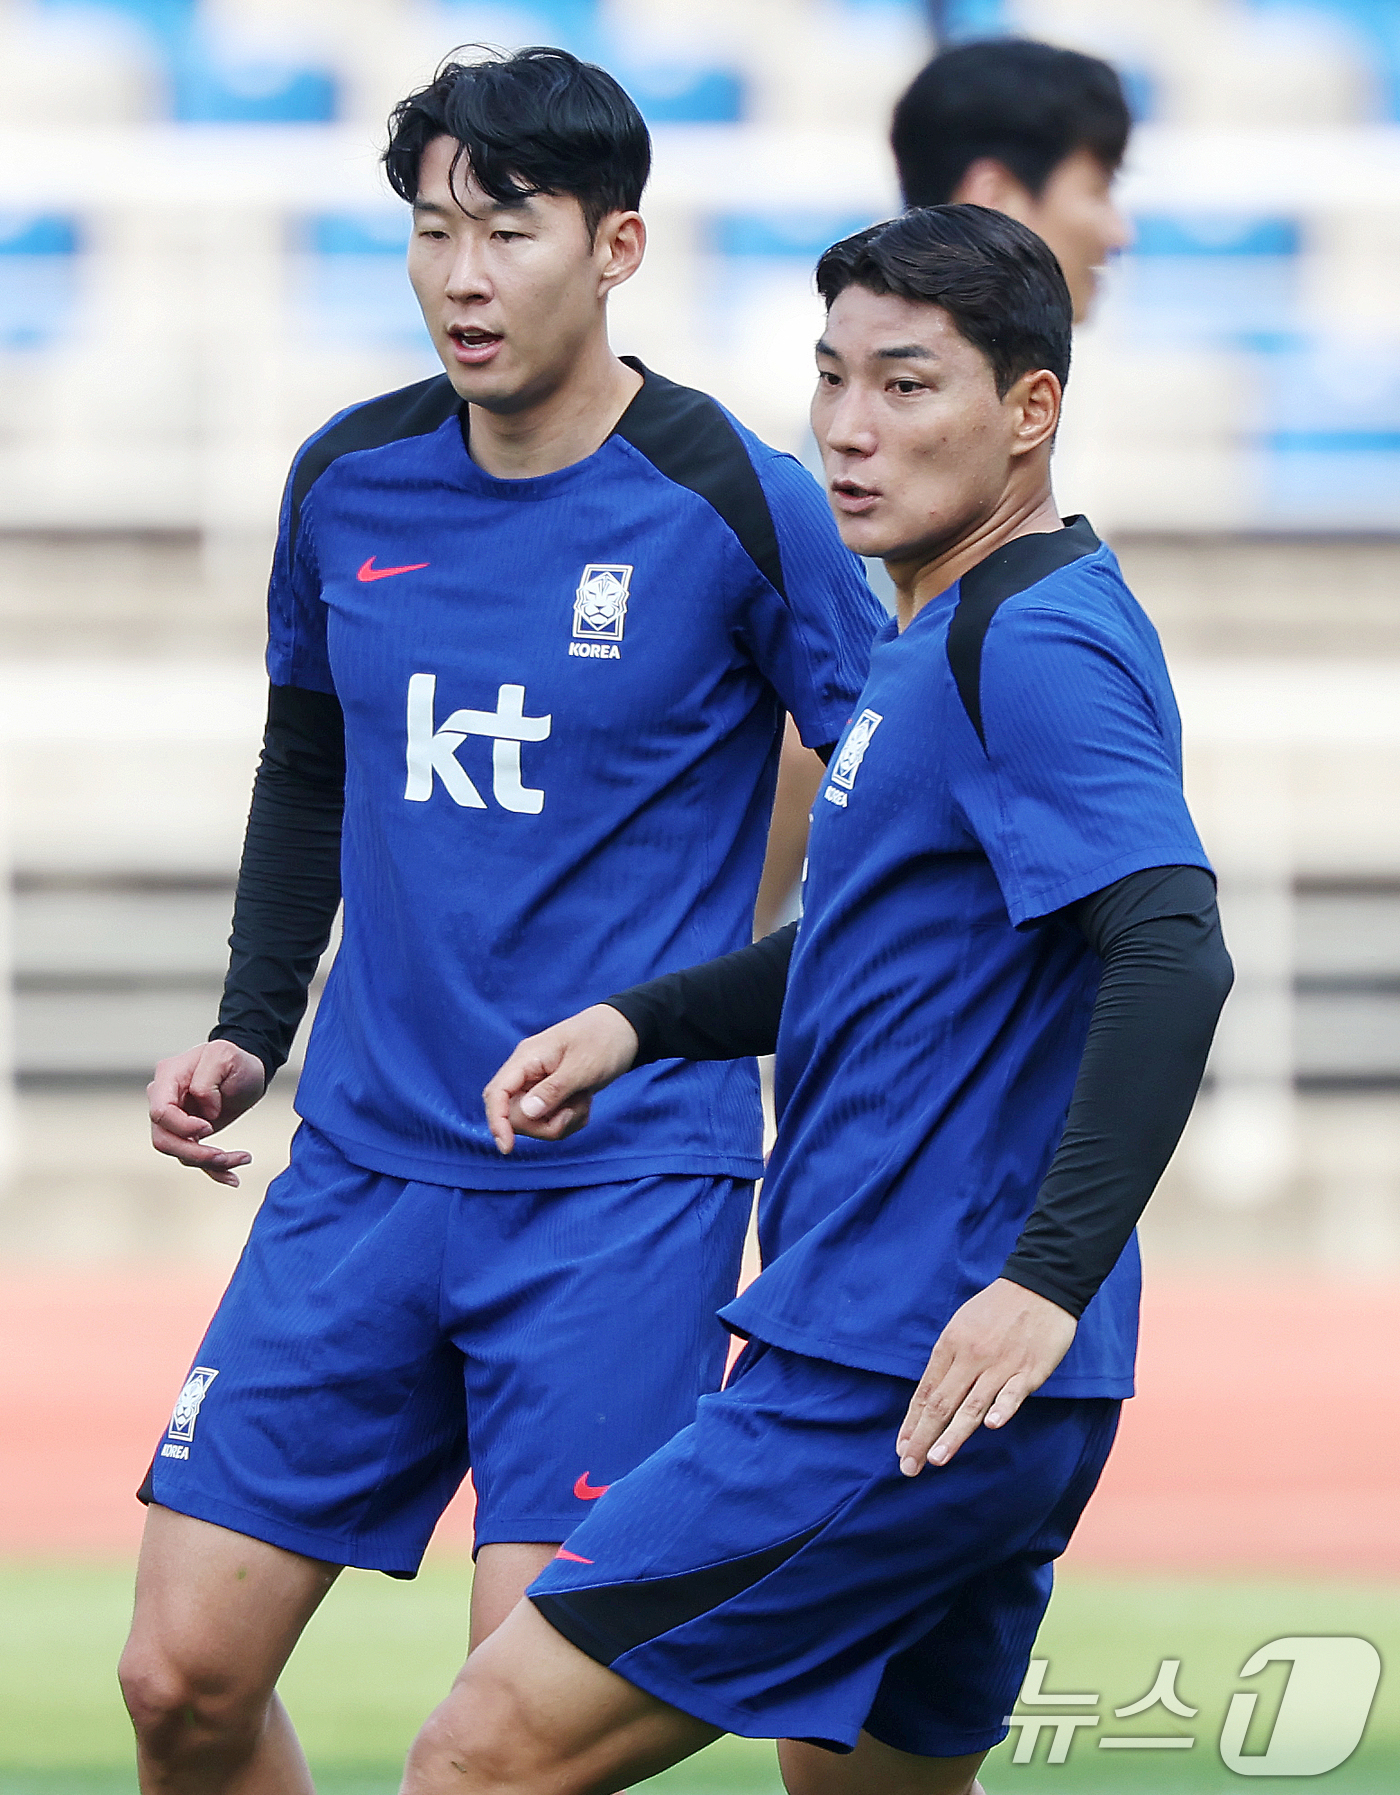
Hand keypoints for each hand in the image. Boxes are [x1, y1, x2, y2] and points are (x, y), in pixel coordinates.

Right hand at [148, 1041, 266, 1186]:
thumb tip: (204, 1111)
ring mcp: (176, 1119)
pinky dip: (214, 1170)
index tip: (209, 1125)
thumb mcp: (225, 1056)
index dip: (182, 1126)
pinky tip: (232, 1177)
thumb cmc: (235, 1059)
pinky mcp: (191, 1134)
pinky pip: (194, 1158)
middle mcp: (166, 1100)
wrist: (248, 1068)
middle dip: (194, 1153)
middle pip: (164, 1139)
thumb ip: (207, 1081)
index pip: (160, 1112)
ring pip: (179, 1153)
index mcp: (168, 1078)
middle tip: (223, 1155)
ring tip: (239, 1159)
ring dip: (209, 1163)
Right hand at [483, 1005, 638, 1153]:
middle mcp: (527, 1073)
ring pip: (535, 1122)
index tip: (508, 1148)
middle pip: (515, 1116)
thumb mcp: (583, 1066)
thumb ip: (554, 1090)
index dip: (497, 1122)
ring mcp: (539, 1085)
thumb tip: (525, 1113)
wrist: (624, 1030)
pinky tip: (585, 1101)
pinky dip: (570, 1119)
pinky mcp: (552, 1095)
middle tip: (575, 1108)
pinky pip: (551, 1121)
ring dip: (562, 1121)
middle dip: (545, 1123)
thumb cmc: (604, 1040)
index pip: (497, 1094)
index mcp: (527, 1059)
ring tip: (584, 1100)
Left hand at [896, 1279, 1076, 1474]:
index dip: (912, 1422)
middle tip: (908, 1466)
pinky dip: (1003, 1408)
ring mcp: (1000, 1365)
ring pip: (972, 1405)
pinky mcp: (1029, 1370)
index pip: (926, 1391)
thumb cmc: (997, 1308)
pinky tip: (992, 1426)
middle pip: (942, 1403)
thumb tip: (933, 1395)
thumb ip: (949, 1360)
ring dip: (952, 1435)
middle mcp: (970, 1357)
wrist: (1040, 1285)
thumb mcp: (961, 1326)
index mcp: (950, 1345)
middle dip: (922, 1437)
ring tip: (935, 1458)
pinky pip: (1013, 1392)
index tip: (902, 1448)